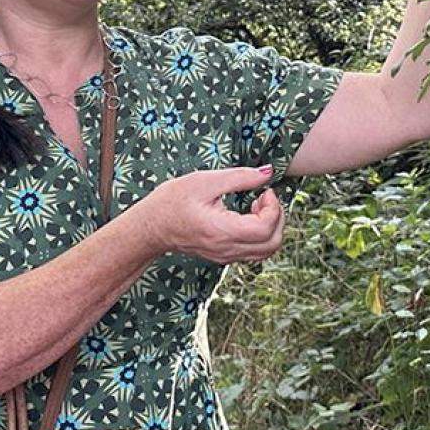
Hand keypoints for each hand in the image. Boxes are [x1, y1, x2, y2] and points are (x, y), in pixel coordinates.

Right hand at [131, 166, 286, 264]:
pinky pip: (255, 252)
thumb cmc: (172, 201)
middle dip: (278, 218)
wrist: (151, 226)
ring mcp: (226, 256)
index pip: (266, 229)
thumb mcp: (206, 181)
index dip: (274, 207)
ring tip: (256, 206)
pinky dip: (262, 235)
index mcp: (222, 231)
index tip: (264, 190)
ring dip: (271, 227)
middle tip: (265, 198)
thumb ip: (240, 177)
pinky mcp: (225, 256)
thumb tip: (267, 173)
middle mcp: (227, 249)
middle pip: (272, 244)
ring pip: (267, 251)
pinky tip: (248, 216)